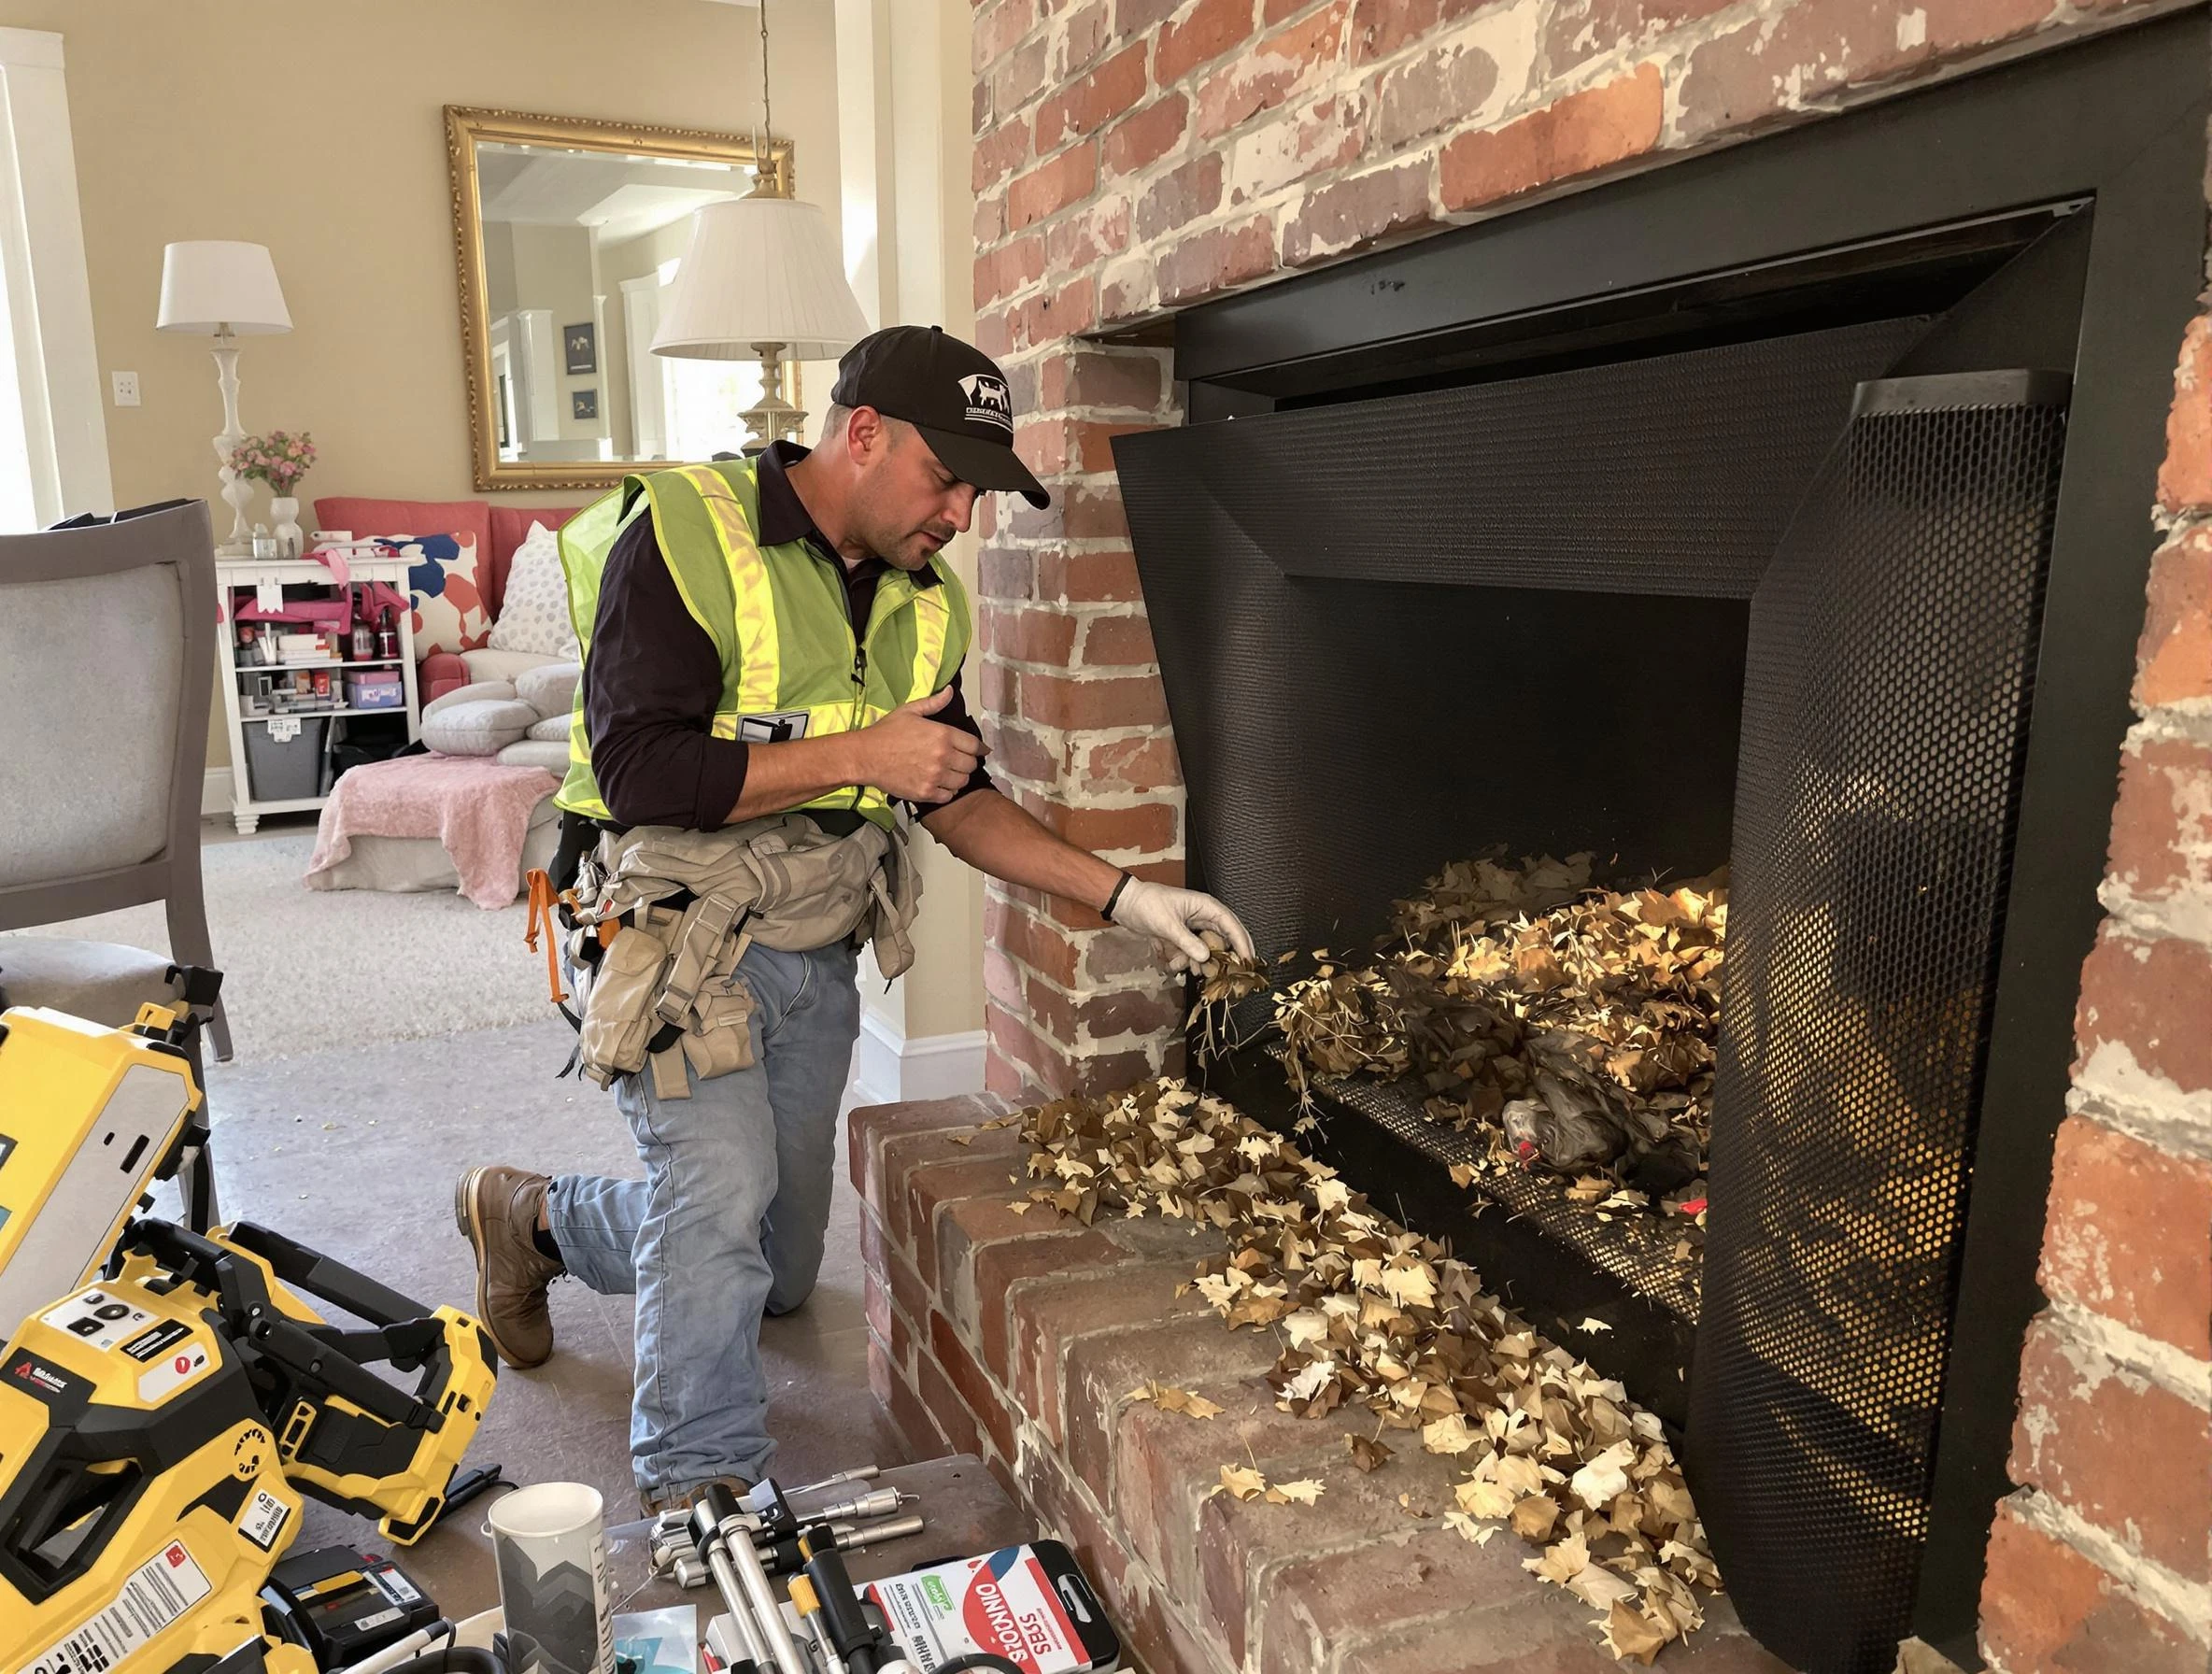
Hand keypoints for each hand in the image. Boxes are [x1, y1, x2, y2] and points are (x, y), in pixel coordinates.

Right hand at [853, 686, 985, 804]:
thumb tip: (950, 690)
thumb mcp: (909, 711)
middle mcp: (943, 756)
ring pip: (962, 782)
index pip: (975, 745)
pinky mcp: (925, 793)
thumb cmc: (886, 732)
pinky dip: (946, 791)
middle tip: (959, 762)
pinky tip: (939, 785)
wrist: (865, 756)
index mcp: (943, 734)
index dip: (980, 749)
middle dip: (967, 763)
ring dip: (958, 778)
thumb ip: (933, 702)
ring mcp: (935, 776)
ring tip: (949, 774)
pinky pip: (948, 796)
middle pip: (971, 765)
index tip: (981, 751)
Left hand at [1110, 878, 1254, 971]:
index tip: (1247, 961)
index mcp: (1205, 907)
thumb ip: (1187, 942)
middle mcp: (1203, 917)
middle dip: (1215, 959)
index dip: (1242, 943)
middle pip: (1221, 941)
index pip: (1231, 925)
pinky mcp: (1183, 938)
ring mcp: (1193, 929)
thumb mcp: (1167, 924)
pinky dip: (1182, 960)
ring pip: (1205, 951)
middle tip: (1211, 973)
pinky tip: (1170, 960)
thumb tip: (1206, 957)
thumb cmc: (1147, 904)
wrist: (1126, 904)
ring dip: (1194, 962)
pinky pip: (1190, 954)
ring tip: (1181, 964)